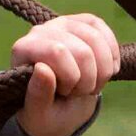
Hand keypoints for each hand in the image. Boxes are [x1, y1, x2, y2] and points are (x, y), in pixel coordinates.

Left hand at [11, 13, 119, 135]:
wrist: (61, 108)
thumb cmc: (46, 112)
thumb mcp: (40, 113)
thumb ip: (38, 94)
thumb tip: (42, 68)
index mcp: (23, 50)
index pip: (58, 52)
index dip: (71, 79)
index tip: (64, 93)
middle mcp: (41, 30)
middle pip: (83, 51)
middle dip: (88, 80)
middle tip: (77, 92)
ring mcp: (63, 23)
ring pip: (97, 39)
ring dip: (102, 70)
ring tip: (89, 83)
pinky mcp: (83, 22)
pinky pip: (106, 32)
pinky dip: (112, 56)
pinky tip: (105, 71)